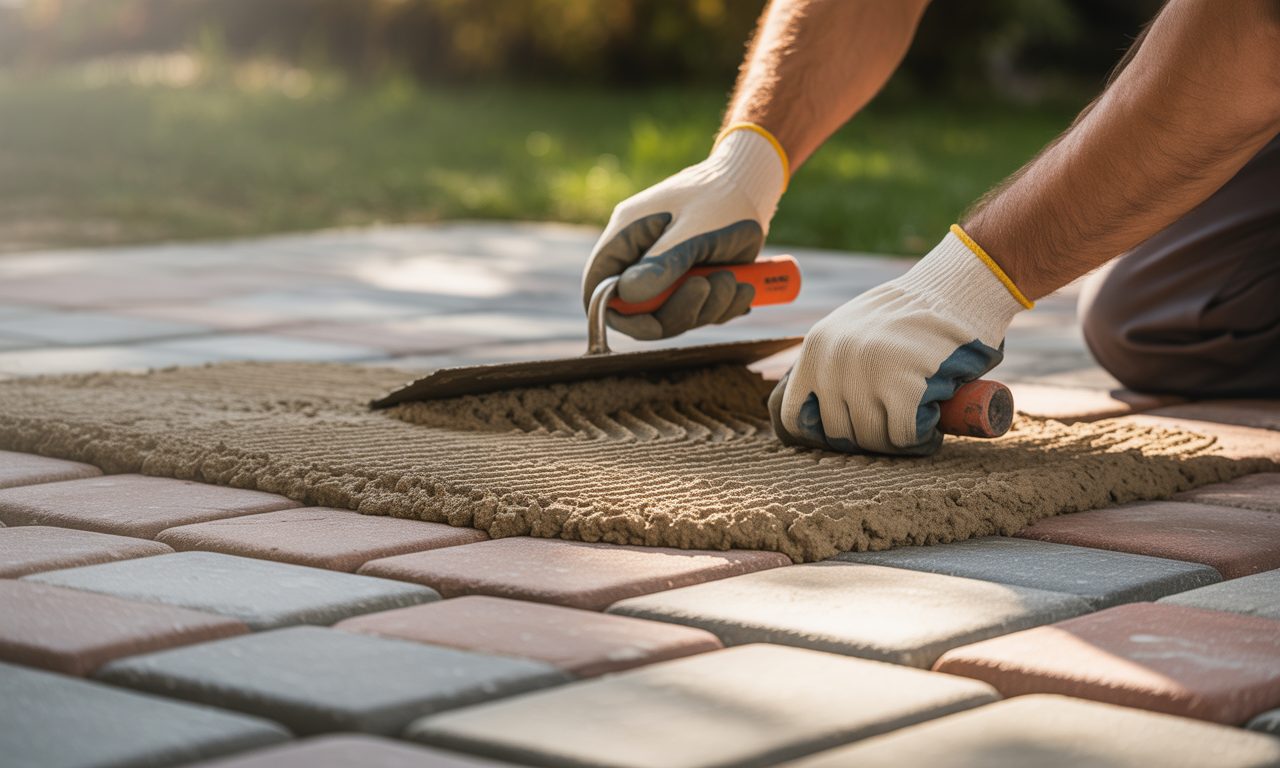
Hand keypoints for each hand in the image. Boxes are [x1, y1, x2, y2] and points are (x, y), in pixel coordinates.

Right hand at [581, 126, 786, 339]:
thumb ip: (661, 263)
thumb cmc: (721, 197)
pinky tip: (744, 287)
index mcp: (627, 235)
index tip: (653, 323)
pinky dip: (724, 307)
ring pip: (674, 315)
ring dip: (709, 307)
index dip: (618, 313)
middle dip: (679, 310)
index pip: (598, 286)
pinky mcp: (692, 282)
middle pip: (639, 310)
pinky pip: (700, 312)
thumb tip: (627, 296)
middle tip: (709, 287)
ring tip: (733, 279)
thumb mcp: (693, 230)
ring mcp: (667, 272)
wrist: (753, 185)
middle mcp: (641, 257)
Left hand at [769, 226, 1031, 454]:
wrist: (958, 286)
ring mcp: (868, 374)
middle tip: (897, 421)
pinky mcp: (906, 386)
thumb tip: (813, 417)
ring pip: (873, 439)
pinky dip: (922, 440)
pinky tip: (933, 428)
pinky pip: (905, 437)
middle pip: (838, 434)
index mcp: (816, 349)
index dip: (820, 433)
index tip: (850, 432)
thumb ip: (832, 362)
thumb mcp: (854, 330)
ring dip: (897, 439)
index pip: (793, 416)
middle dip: (870, 436)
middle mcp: (834, 362)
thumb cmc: (912, 316)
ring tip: (918, 417)